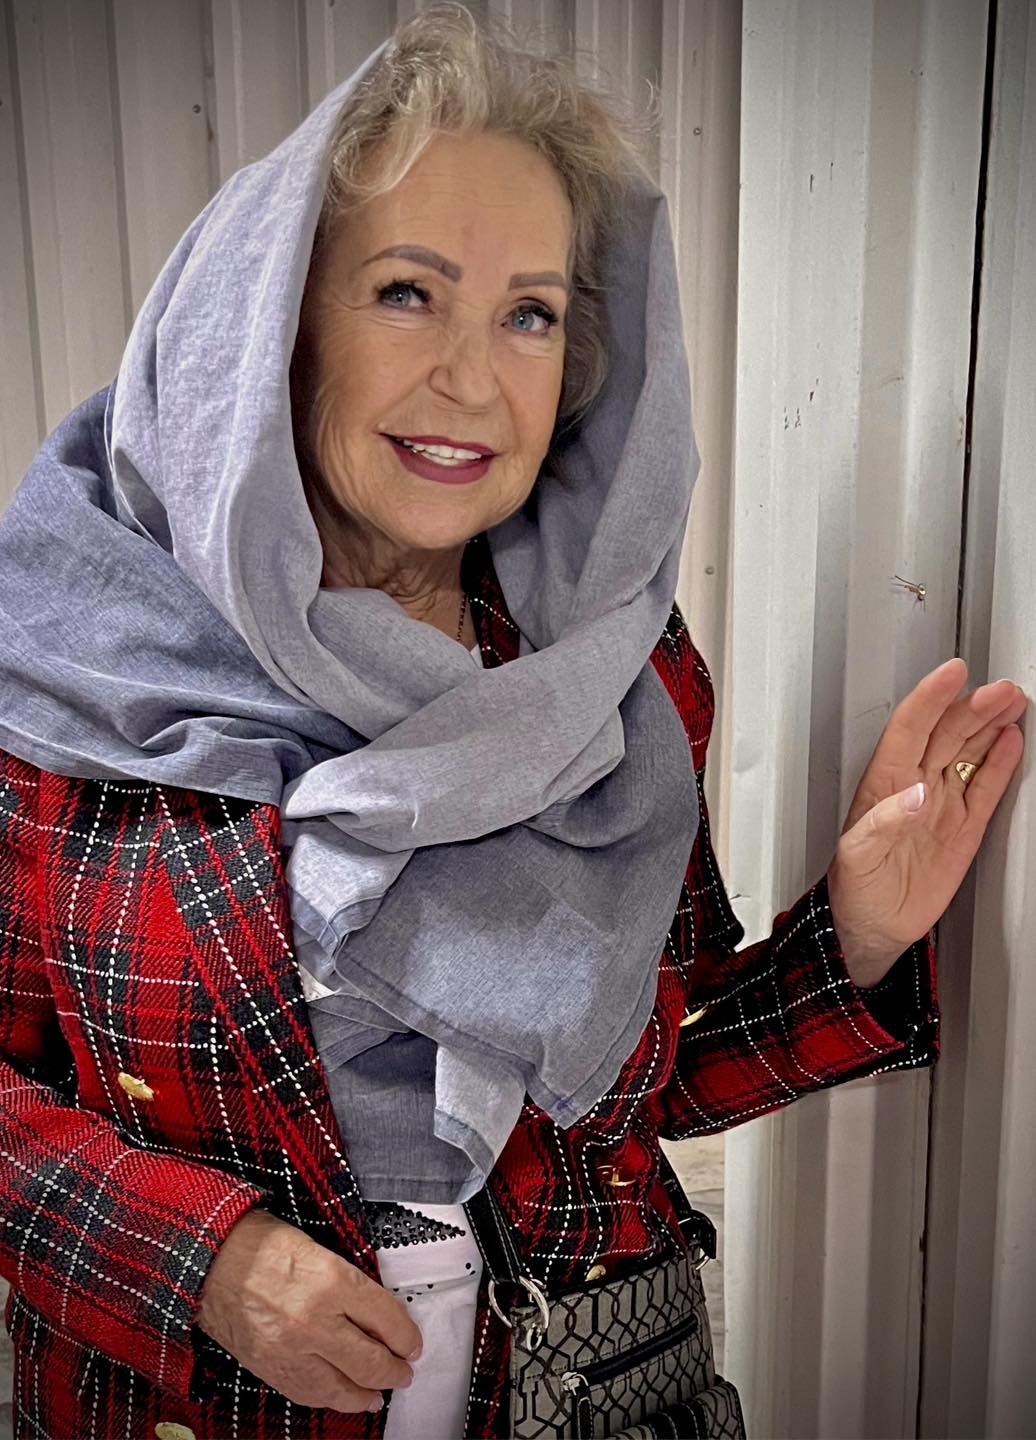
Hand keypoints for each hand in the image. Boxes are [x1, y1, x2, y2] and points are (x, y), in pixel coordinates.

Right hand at [196, 1208, 421, 1413]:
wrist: (212, 1260)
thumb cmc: (262, 1245)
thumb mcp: (319, 1250)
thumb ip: (349, 1285)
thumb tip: (379, 1316)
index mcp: (331, 1280)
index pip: (386, 1317)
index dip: (407, 1335)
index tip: (413, 1343)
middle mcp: (314, 1320)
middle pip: (372, 1361)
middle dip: (396, 1371)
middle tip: (405, 1370)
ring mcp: (291, 1350)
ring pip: (344, 1388)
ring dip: (370, 1393)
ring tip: (382, 1390)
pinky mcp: (272, 1368)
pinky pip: (312, 1394)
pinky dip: (334, 1398)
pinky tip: (347, 1396)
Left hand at [827, 657, 1025, 986]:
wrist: (873, 924)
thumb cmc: (856, 887)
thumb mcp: (858, 854)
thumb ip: (884, 822)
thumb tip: (913, 795)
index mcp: (884, 783)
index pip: (910, 728)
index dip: (931, 698)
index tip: (951, 673)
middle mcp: (915, 786)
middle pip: (947, 734)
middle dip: (973, 707)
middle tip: (1001, 689)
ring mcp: (942, 804)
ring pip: (969, 752)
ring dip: (989, 725)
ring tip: (1012, 701)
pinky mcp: (964, 827)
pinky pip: (986, 787)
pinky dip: (1000, 763)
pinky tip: (1011, 740)